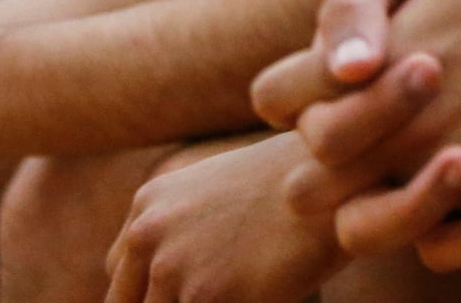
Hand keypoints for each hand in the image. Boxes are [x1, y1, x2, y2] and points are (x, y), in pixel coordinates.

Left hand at [103, 133, 346, 302]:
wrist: (338, 171)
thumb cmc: (293, 185)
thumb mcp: (219, 194)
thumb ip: (182, 234)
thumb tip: (172, 286)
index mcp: (148, 206)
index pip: (122, 282)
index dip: (152, 299)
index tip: (188, 296)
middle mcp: (148, 234)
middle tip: (215, 294)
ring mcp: (173, 266)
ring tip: (243, 291)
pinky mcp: (207, 296)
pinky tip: (261, 295)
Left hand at [248, 0, 460, 268]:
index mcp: (370, 67)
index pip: (274, 99)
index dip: (290, 94)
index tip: (328, 85)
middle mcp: (398, 130)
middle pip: (304, 183)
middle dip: (322, 165)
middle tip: (361, 138)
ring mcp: (445, 178)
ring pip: (361, 232)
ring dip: (377, 209)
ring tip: (415, 172)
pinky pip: (444, 248)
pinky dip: (455, 230)